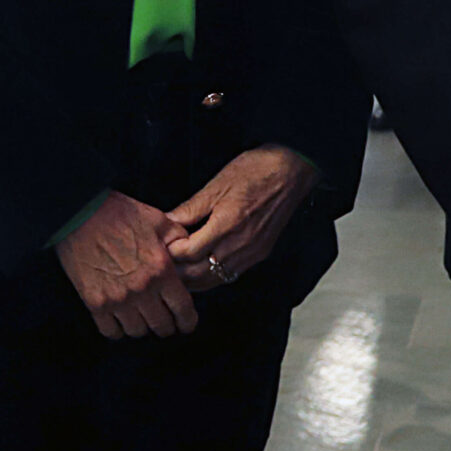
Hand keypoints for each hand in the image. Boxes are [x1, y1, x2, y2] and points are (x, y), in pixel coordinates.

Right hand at [55, 192, 199, 338]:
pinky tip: (119, 318)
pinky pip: (111, 331)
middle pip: (161, 326)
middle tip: (164, 319)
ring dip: (142, 326)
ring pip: (137, 332)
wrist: (79, 213)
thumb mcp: (158, 220)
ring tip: (140, 316)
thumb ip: (178, 239)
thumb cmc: (119, 214)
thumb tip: (190, 252)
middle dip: (166, 325)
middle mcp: (141, 289)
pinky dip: (117, 328)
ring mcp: (117, 299)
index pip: (183, 310)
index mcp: (161, 270)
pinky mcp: (94, 302)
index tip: (185, 323)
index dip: (187, 321)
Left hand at [165, 146, 318, 290]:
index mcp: (226, 226)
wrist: (291, 171)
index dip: (169, 252)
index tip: (158, 245)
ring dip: (193, 279)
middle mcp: (240, 246)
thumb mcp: (216, 185)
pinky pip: (230, 275)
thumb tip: (167, 221)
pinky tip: (200, 267)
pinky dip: (211, 276)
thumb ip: (190, 208)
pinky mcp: (260, 254)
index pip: (188, 253)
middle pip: (198, 274)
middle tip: (161, 262)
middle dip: (177, 271)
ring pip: (214, 280)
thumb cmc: (254, 171)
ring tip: (177, 268)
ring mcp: (251, 253)